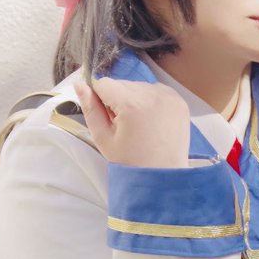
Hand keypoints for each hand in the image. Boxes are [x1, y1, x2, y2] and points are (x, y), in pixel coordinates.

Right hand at [75, 77, 189, 167]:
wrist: (163, 175)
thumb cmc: (131, 161)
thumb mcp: (103, 137)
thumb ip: (90, 109)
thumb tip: (79, 84)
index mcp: (131, 104)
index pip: (104, 83)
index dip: (101, 100)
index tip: (109, 118)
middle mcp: (152, 95)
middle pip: (123, 84)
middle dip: (119, 100)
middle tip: (126, 125)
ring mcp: (169, 97)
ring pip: (139, 86)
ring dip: (135, 99)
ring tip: (140, 124)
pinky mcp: (179, 101)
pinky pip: (157, 90)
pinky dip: (151, 100)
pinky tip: (152, 120)